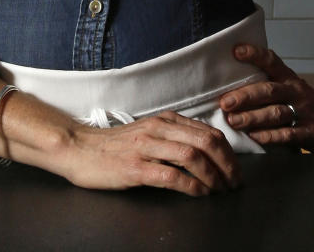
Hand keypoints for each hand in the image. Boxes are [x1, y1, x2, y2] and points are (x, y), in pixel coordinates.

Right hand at [62, 111, 242, 196]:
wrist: (78, 149)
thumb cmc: (113, 146)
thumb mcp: (147, 133)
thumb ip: (171, 137)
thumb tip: (202, 152)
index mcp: (164, 120)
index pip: (207, 131)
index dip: (227, 152)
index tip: (235, 170)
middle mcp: (158, 129)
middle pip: (206, 141)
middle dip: (227, 164)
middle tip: (234, 183)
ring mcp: (147, 147)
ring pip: (192, 155)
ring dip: (213, 175)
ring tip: (220, 190)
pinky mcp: (135, 168)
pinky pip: (172, 175)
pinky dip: (192, 185)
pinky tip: (199, 194)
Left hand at [219, 43, 313, 152]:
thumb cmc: (309, 103)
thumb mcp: (292, 87)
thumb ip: (269, 83)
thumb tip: (232, 83)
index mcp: (289, 79)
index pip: (272, 61)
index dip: (254, 54)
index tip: (236, 50)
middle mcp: (295, 93)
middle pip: (270, 91)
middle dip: (246, 96)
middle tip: (226, 101)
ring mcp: (303, 113)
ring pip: (276, 113)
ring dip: (253, 117)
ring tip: (234, 121)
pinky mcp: (308, 133)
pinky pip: (287, 135)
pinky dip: (270, 137)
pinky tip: (255, 138)